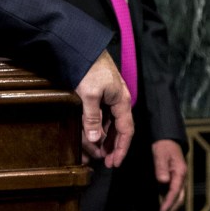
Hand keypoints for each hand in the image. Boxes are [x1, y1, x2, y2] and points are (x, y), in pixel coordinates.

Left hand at [74, 51, 132, 166]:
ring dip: (102, 139)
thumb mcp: (89, 95)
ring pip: (109, 124)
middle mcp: (118, 100)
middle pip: (118, 129)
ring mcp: (110, 97)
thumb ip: (91, 118)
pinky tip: (90, 135)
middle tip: (103, 162)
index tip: (114, 163)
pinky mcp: (101, 94)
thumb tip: (95, 139)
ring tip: (93, 152)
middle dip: (111, 147)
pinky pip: (102, 116)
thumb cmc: (89, 69)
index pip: (126, 130)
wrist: (82, 47)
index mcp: (121, 101)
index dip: (122, 148)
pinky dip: (96, 128)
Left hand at [153, 139, 188, 210]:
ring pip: (177, 198)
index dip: (168, 203)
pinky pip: (173, 195)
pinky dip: (169, 204)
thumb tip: (163, 181)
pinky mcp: (173, 181)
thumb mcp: (160, 154)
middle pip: (179, 199)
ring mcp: (178, 180)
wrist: (167, 139)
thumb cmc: (163, 146)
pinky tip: (162, 210)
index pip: (175, 192)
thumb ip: (161, 168)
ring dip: (170, 210)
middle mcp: (181, 178)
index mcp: (180, 172)